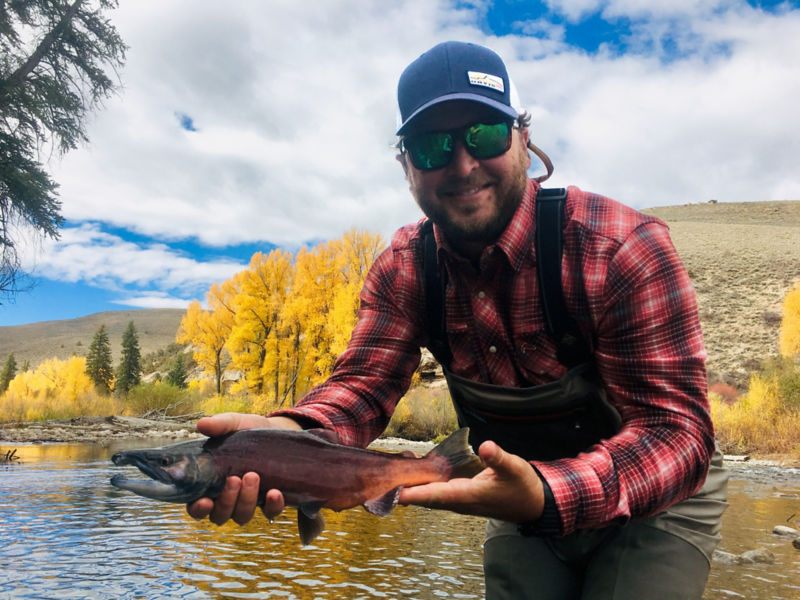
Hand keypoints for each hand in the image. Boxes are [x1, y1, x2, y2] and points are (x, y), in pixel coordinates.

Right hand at [185, 412, 301, 525]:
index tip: (205, 501)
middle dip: (226, 501)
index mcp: (211, 483)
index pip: (197, 506)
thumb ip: (219, 425)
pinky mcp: (270, 502)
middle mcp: (228, 498)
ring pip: (242, 516)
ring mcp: (249, 502)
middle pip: (219, 515)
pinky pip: (270, 513)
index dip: (198, 509)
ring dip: (246, 501)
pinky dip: (272, 506)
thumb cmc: (248, 431)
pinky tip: (274, 492)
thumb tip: (202, 424)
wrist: (278, 431)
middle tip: (234, 479)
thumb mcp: (234, 424)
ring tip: (253, 476)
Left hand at [397, 440, 544, 522]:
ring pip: (428, 498)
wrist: (531, 503)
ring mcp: (458, 501)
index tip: (396, 493)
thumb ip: (498, 458)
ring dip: (410, 491)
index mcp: (469, 495)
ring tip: (386, 482)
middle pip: (425, 499)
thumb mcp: (514, 468)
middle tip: (378, 485)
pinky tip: (408, 480)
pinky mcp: (459, 498)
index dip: (416, 494)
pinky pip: (435, 495)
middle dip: (404, 493)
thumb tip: (485, 446)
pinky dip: (420, 489)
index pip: (437, 495)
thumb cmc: (522, 485)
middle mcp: (459, 501)